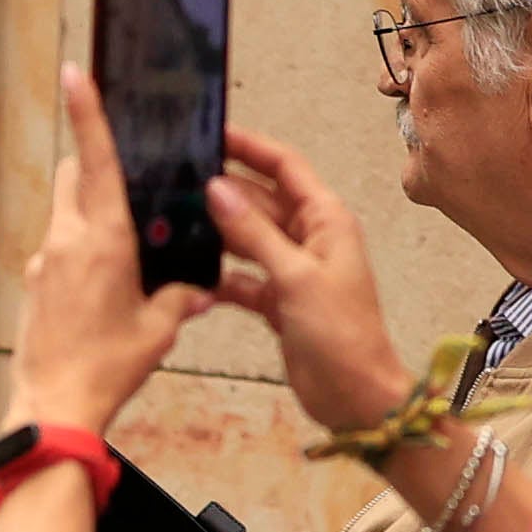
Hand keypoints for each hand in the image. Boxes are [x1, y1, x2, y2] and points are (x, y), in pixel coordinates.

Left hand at [14, 65, 219, 429]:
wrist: (54, 409)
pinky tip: (99, 292)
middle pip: (73, 176)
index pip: (96, 159)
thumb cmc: (105, 369)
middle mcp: (67, 240)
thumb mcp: (158, 330)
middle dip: (93, 168)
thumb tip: (199, 290)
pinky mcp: (35, 285)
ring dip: (87, 217)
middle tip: (124, 187)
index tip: (76, 72)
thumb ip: (181, 299)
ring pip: (64, 214)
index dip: (87, 112)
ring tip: (120, 258)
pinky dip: (78, 256)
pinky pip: (58, 252)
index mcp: (104, 239)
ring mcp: (45, 262)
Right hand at [205, 127, 411, 433]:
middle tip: (179, 183)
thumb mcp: (295, 276)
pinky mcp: (280, 301)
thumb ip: (254, 232)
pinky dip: (223, 278)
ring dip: (219, 234)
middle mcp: (310, 237)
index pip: (284, 166)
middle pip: (261, 200)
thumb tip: (218, 189)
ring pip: (249, 239)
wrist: (355, 397)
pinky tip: (193, 277)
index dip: (250, 147)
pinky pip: (244, 278)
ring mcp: (293, 269)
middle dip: (225, 192)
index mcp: (326, 219)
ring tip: (176, 223)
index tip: (213, 135)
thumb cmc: (341, 335)